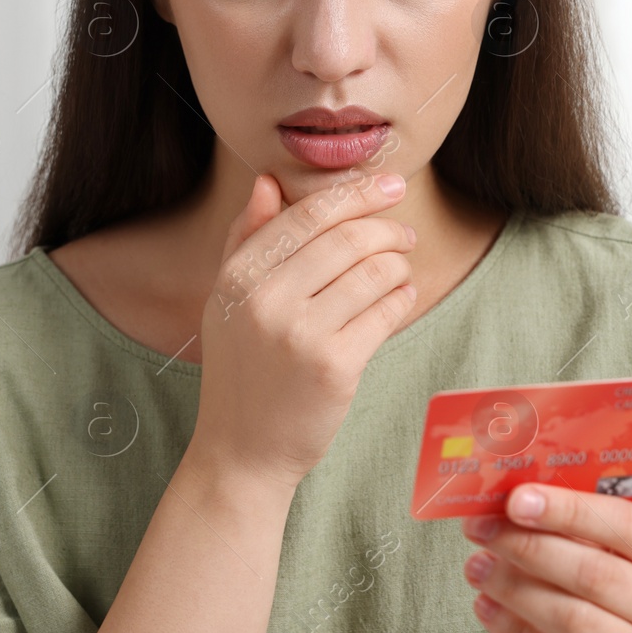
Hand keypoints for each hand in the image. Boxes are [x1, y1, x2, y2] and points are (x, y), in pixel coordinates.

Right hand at [188, 170, 417, 489]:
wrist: (241, 450)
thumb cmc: (241, 369)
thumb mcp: (228, 301)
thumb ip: (246, 239)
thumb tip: (268, 182)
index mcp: (239, 277)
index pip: (307, 214)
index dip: (356, 193)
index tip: (388, 185)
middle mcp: (267, 300)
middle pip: (347, 238)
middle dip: (387, 227)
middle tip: (404, 231)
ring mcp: (302, 334)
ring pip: (374, 272)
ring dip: (399, 264)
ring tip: (400, 268)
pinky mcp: (336, 367)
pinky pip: (386, 313)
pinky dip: (401, 299)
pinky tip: (400, 298)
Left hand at [460, 482, 631, 632]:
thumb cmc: (575, 598)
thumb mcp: (576, 551)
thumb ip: (558, 522)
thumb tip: (505, 495)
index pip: (629, 525)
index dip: (570, 509)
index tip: (516, 499)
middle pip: (597, 574)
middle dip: (529, 546)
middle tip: (481, 529)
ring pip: (575, 619)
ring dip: (514, 588)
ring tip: (474, 567)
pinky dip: (512, 631)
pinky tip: (485, 606)